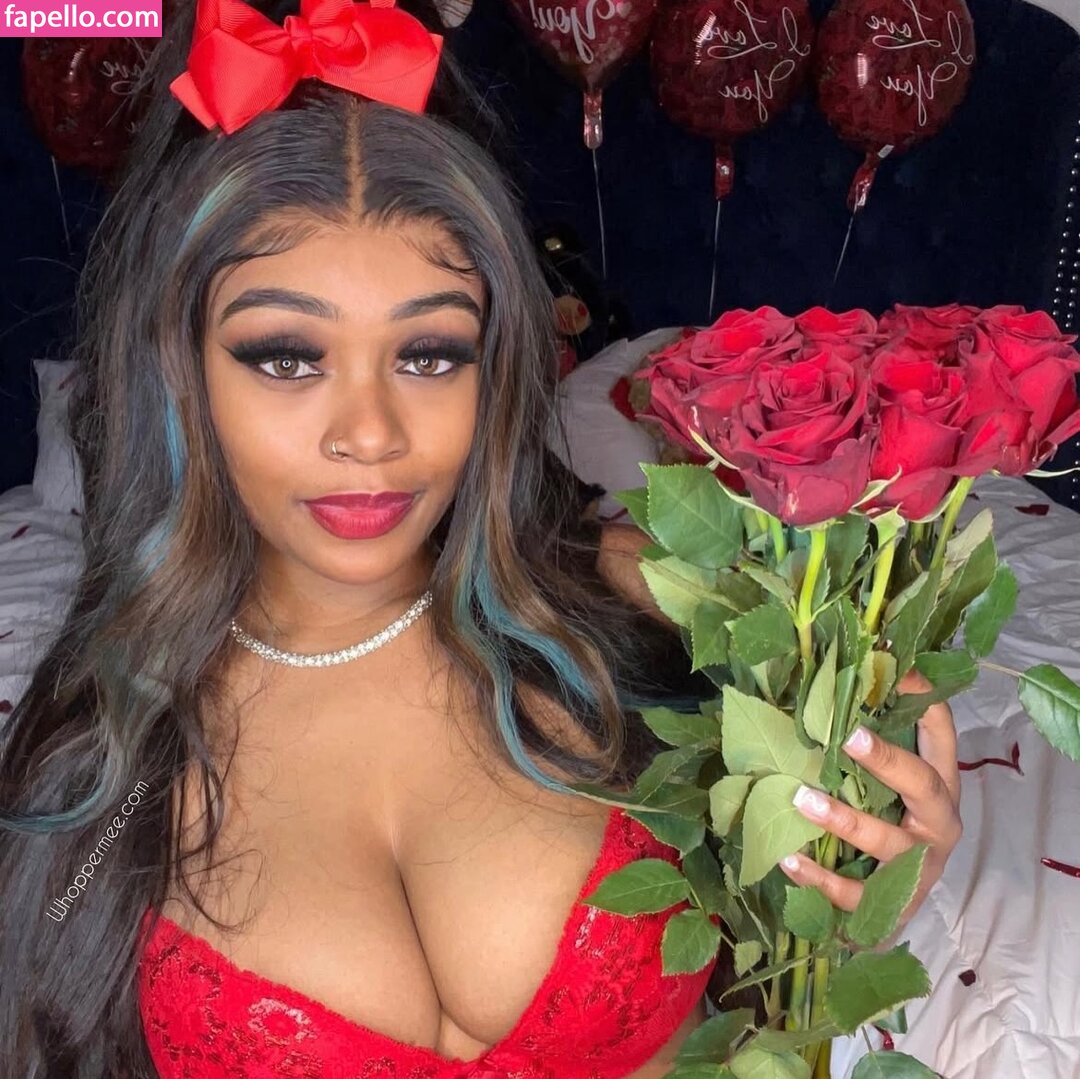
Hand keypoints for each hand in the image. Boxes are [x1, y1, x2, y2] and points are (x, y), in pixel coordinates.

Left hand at [777, 671, 961, 921]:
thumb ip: (865, 749)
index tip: (893, 666)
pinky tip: (788, 860)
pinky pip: (857, 893)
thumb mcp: (886, 787)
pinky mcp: (895, 906)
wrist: (897, 911)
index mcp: (940, 784)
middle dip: (886, 759)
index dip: (920, 697)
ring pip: (886, 841)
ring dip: (842, 818)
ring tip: (800, 797)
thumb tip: (818, 688)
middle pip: (922, 784)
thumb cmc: (887, 828)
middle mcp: (938, 822)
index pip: (939, 733)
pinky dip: (819, 878)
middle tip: (848, 735)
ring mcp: (920, 866)